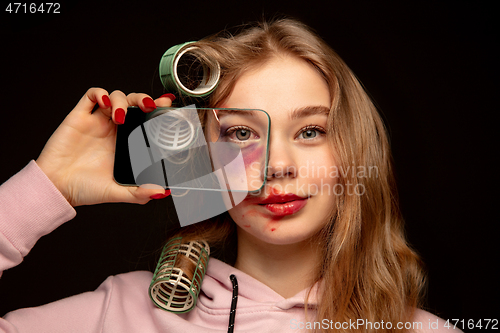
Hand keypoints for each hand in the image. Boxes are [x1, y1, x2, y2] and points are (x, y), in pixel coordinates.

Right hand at [36, 88, 175, 206]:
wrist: (57, 187)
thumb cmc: (84, 189)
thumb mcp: (117, 192)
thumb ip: (139, 193)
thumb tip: (162, 193)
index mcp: (125, 142)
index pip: (144, 119)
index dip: (156, 109)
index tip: (167, 105)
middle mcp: (112, 129)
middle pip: (132, 103)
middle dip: (143, 99)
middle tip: (150, 106)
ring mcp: (96, 121)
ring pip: (114, 96)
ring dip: (121, 100)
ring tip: (121, 116)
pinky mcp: (79, 117)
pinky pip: (90, 96)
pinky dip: (100, 93)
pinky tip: (105, 102)